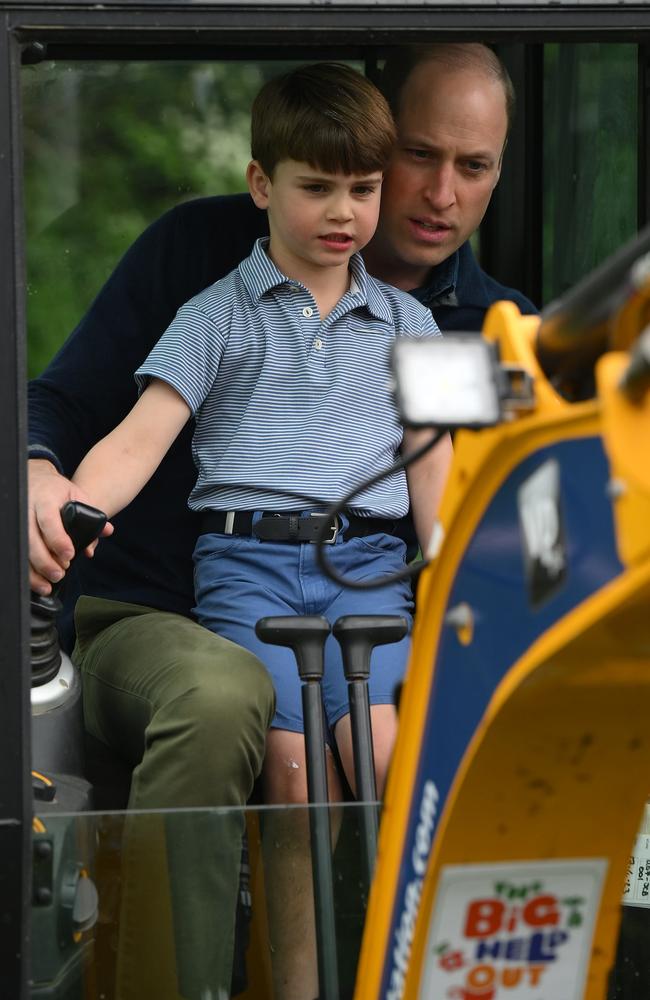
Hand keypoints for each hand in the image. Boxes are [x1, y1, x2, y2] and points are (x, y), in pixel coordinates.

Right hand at [28, 459, 112, 594]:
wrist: (37, 480)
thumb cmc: (59, 491)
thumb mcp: (78, 496)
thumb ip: (92, 514)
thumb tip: (106, 531)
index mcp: (46, 498)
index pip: (48, 520)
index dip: (58, 539)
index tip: (69, 555)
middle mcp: (27, 508)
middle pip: (31, 538)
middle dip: (45, 560)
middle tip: (60, 574)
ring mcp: (18, 520)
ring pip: (22, 548)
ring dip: (34, 570)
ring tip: (49, 584)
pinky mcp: (14, 531)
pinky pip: (18, 553)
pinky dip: (28, 570)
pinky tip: (38, 582)